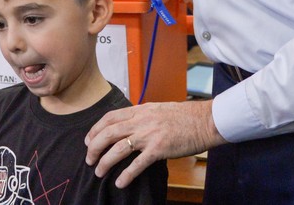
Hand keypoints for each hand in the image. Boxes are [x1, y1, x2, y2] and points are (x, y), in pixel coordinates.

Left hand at [85, 100, 224, 188]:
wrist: (204, 121)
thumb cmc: (185, 116)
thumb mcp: (158, 109)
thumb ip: (143, 116)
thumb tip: (130, 124)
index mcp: (140, 110)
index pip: (110, 117)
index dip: (95, 129)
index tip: (88, 140)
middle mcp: (141, 121)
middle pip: (108, 133)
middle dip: (94, 147)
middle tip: (89, 159)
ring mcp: (149, 135)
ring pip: (118, 148)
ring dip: (105, 162)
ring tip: (99, 172)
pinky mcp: (159, 149)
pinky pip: (137, 164)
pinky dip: (126, 175)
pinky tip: (119, 183)